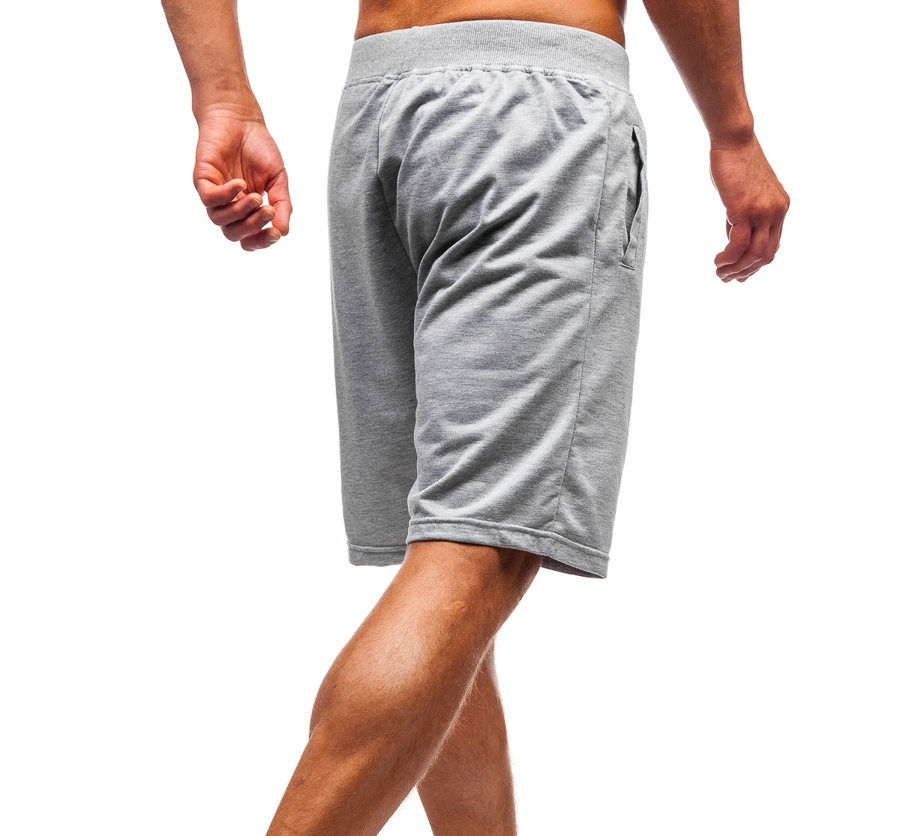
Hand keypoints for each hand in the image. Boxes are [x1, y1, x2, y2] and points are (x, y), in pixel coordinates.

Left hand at [193, 107, 291, 250]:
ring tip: (257, 196)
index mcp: (247, 210)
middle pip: (233, 234)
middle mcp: (228, 205)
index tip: (276, 232)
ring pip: (219, 220)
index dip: (261, 241)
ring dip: (241, 212)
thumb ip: (282, 204)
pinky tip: (241, 184)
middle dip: (253, 227)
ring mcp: (214, 193)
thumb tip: (283, 231)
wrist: (241, 119)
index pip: (249, 238)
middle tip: (268, 210)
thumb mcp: (278, 179)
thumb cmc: (259, 148)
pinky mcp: (202, 179)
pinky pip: (209, 199)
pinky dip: (226, 195)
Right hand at [709, 134, 789, 281]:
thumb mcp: (743, 194)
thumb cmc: (734, 163)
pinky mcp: (744, 210)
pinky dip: (728, 258)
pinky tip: (718, 261)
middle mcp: (776, 212)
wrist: (734, 141)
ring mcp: (762, 212)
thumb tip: (733, 238)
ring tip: (720, 273)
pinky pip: (739, 245)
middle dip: (746, 272)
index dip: (755, 265)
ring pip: (754, 254)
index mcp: (779, 208)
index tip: (738, 274)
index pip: (772, 245)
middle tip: (726, 278)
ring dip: (736, 269)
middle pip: (766, 255)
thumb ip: (742, 216)